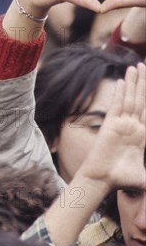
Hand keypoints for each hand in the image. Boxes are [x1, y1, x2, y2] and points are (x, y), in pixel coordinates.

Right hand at [77, 62, 145, 189]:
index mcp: (143, 135)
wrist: (103, 179)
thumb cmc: (122, 179)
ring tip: (136, 66)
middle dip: (144, 83)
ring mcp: (122, 124)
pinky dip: (120, 93)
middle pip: (141, 100)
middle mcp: (133, 126)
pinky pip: (118, 105)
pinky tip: (123, 81)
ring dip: (134, 82)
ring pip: (131, 99)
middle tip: (145, 65)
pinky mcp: (111, 125)